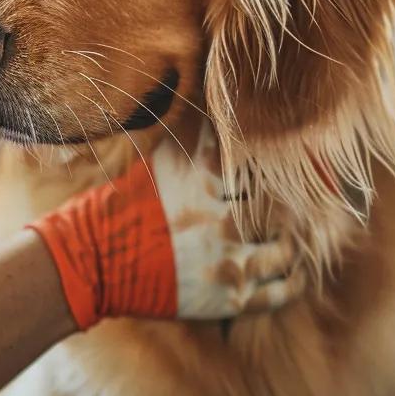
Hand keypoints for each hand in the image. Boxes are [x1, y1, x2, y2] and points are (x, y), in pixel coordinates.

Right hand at [29, 125, 303, 327]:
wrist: (98, 261)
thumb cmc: (124, 206)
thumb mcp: (156, 163)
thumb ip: (190, 137)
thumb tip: (212, 97)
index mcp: (204, 184)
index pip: (258, 168)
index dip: (273, 167)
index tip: (283, 166)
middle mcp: (221, 221)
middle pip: (278, 209)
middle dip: (287, 207)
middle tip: (296, 203)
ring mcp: (228, 262)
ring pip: (285, 251)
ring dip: (292, 243)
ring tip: (293, 237)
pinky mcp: (229, 298)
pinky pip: (280, 291)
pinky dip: (293, 280)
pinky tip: (294, 272)